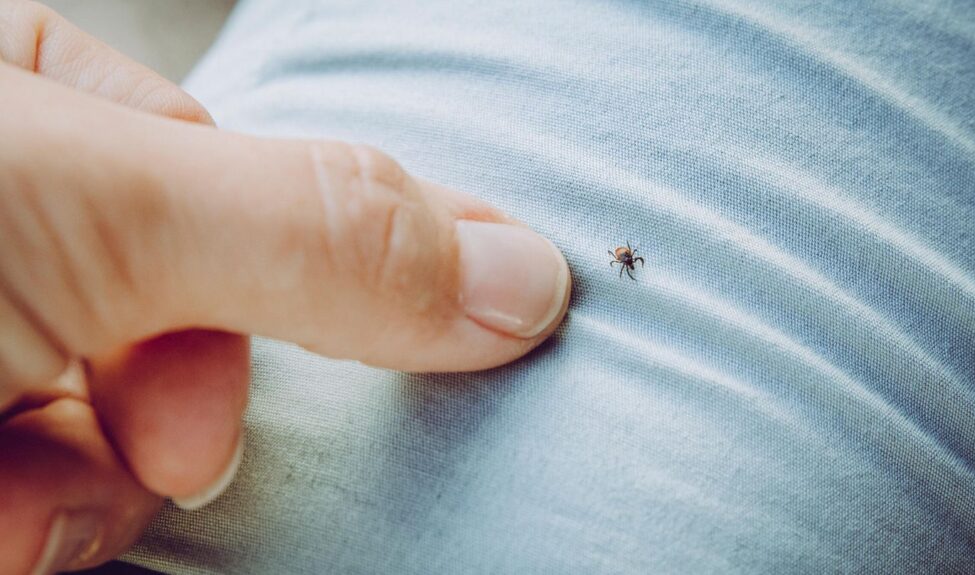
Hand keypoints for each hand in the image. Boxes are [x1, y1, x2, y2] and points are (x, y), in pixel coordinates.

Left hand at [0, 2, 570, 571]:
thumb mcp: (100, 200)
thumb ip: (316, 232)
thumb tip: (526, 278)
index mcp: (40, 102)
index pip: (235, 171)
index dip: (306, 256)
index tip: (441, 321)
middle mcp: (18, 218)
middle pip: (191, 316)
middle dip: (182, 401)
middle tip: (161, 440)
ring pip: (120, 438)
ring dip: (84, 488)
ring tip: (4, 489)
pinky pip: (50, 511)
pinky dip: (27, 535)